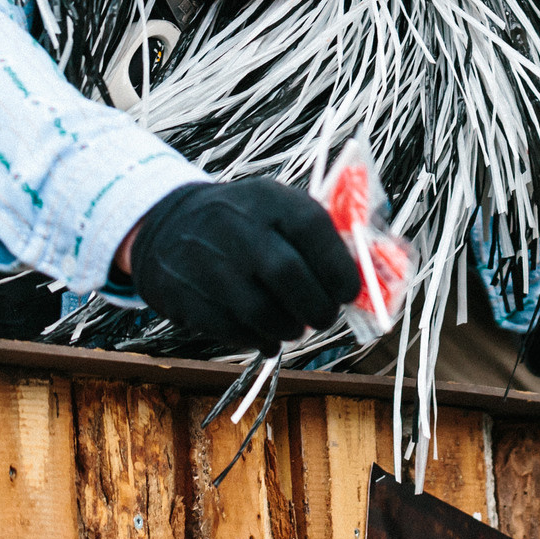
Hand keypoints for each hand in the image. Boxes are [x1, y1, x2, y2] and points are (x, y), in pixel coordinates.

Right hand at [126, 178, 360, 354]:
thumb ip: (322, 237)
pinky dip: (259, 340)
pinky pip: (233, 330)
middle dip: (317, 306)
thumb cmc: (245, 223)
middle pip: (287, 273)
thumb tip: (372, 274)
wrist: (167, 225)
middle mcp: (234, 226)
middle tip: (325, 317)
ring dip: (289, 328)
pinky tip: (268, 336)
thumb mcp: (278, 209)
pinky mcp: (184, 296)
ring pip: (260, 310)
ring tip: (296, 327)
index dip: (339, 266)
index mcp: (267, 198)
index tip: (351, 292)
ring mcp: (205, 262)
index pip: (312, 227)